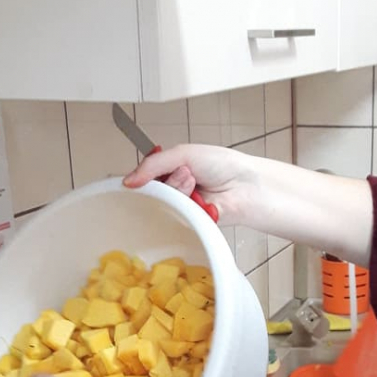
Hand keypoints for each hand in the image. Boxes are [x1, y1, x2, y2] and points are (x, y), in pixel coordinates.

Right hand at [123, 144, 260, 225]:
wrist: (247, 185)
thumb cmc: (223, 165)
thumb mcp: (183, 154)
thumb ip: (153, 164)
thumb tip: (128, 180)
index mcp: (171, 170)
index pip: (145, 176)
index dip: (141, 177)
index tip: (138, 178)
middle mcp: (175, 189)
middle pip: (153, 191)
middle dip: (167, 181)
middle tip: (186, 174)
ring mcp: (182, 206)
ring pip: (165, 204)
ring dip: (179, 190)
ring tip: (195, 182)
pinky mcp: (190, 222)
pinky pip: (178, 217)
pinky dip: (187, 207)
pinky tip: (200, 200)